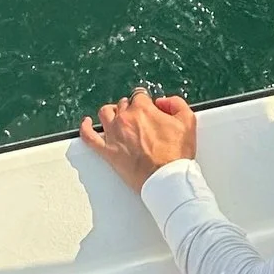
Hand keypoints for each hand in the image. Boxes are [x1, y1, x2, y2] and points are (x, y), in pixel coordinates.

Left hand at [80, 86, 199, 193]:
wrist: (166, 178)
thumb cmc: (176, 154)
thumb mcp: (187, 121)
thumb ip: (176, 103)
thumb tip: (163, 101)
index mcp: (143, 109)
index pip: (139, 95)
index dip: (145, 102)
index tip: (149, 109)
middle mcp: (125, 119)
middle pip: (122, 104)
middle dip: (130, 109)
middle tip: (138, 119)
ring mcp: (114, 134)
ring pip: (105, 114)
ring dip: (111, 113)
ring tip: (117, 117)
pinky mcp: (107, 151)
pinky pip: (89, 136)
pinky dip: (85, 128)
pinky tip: (86, 123)